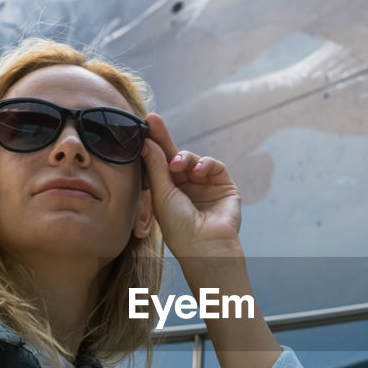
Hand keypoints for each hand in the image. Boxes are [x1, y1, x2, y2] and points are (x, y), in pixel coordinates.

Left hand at [140, 113, 242, 258]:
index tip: (143, 125)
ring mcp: (205, 186)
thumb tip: (147, 142)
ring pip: (194, 159)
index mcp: (168, 192)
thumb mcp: (162, 194)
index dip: (152, 145)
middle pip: (174, 156)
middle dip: (164, 139)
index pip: (159, 164)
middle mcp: (186, 188)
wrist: (205, 246)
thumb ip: (156, 166)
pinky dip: (206, 163)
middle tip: (153, 121)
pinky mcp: (224, 186)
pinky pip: (214, 165)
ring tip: (178, 166)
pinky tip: (198, 171)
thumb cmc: (179, 228)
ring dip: (186, 158)